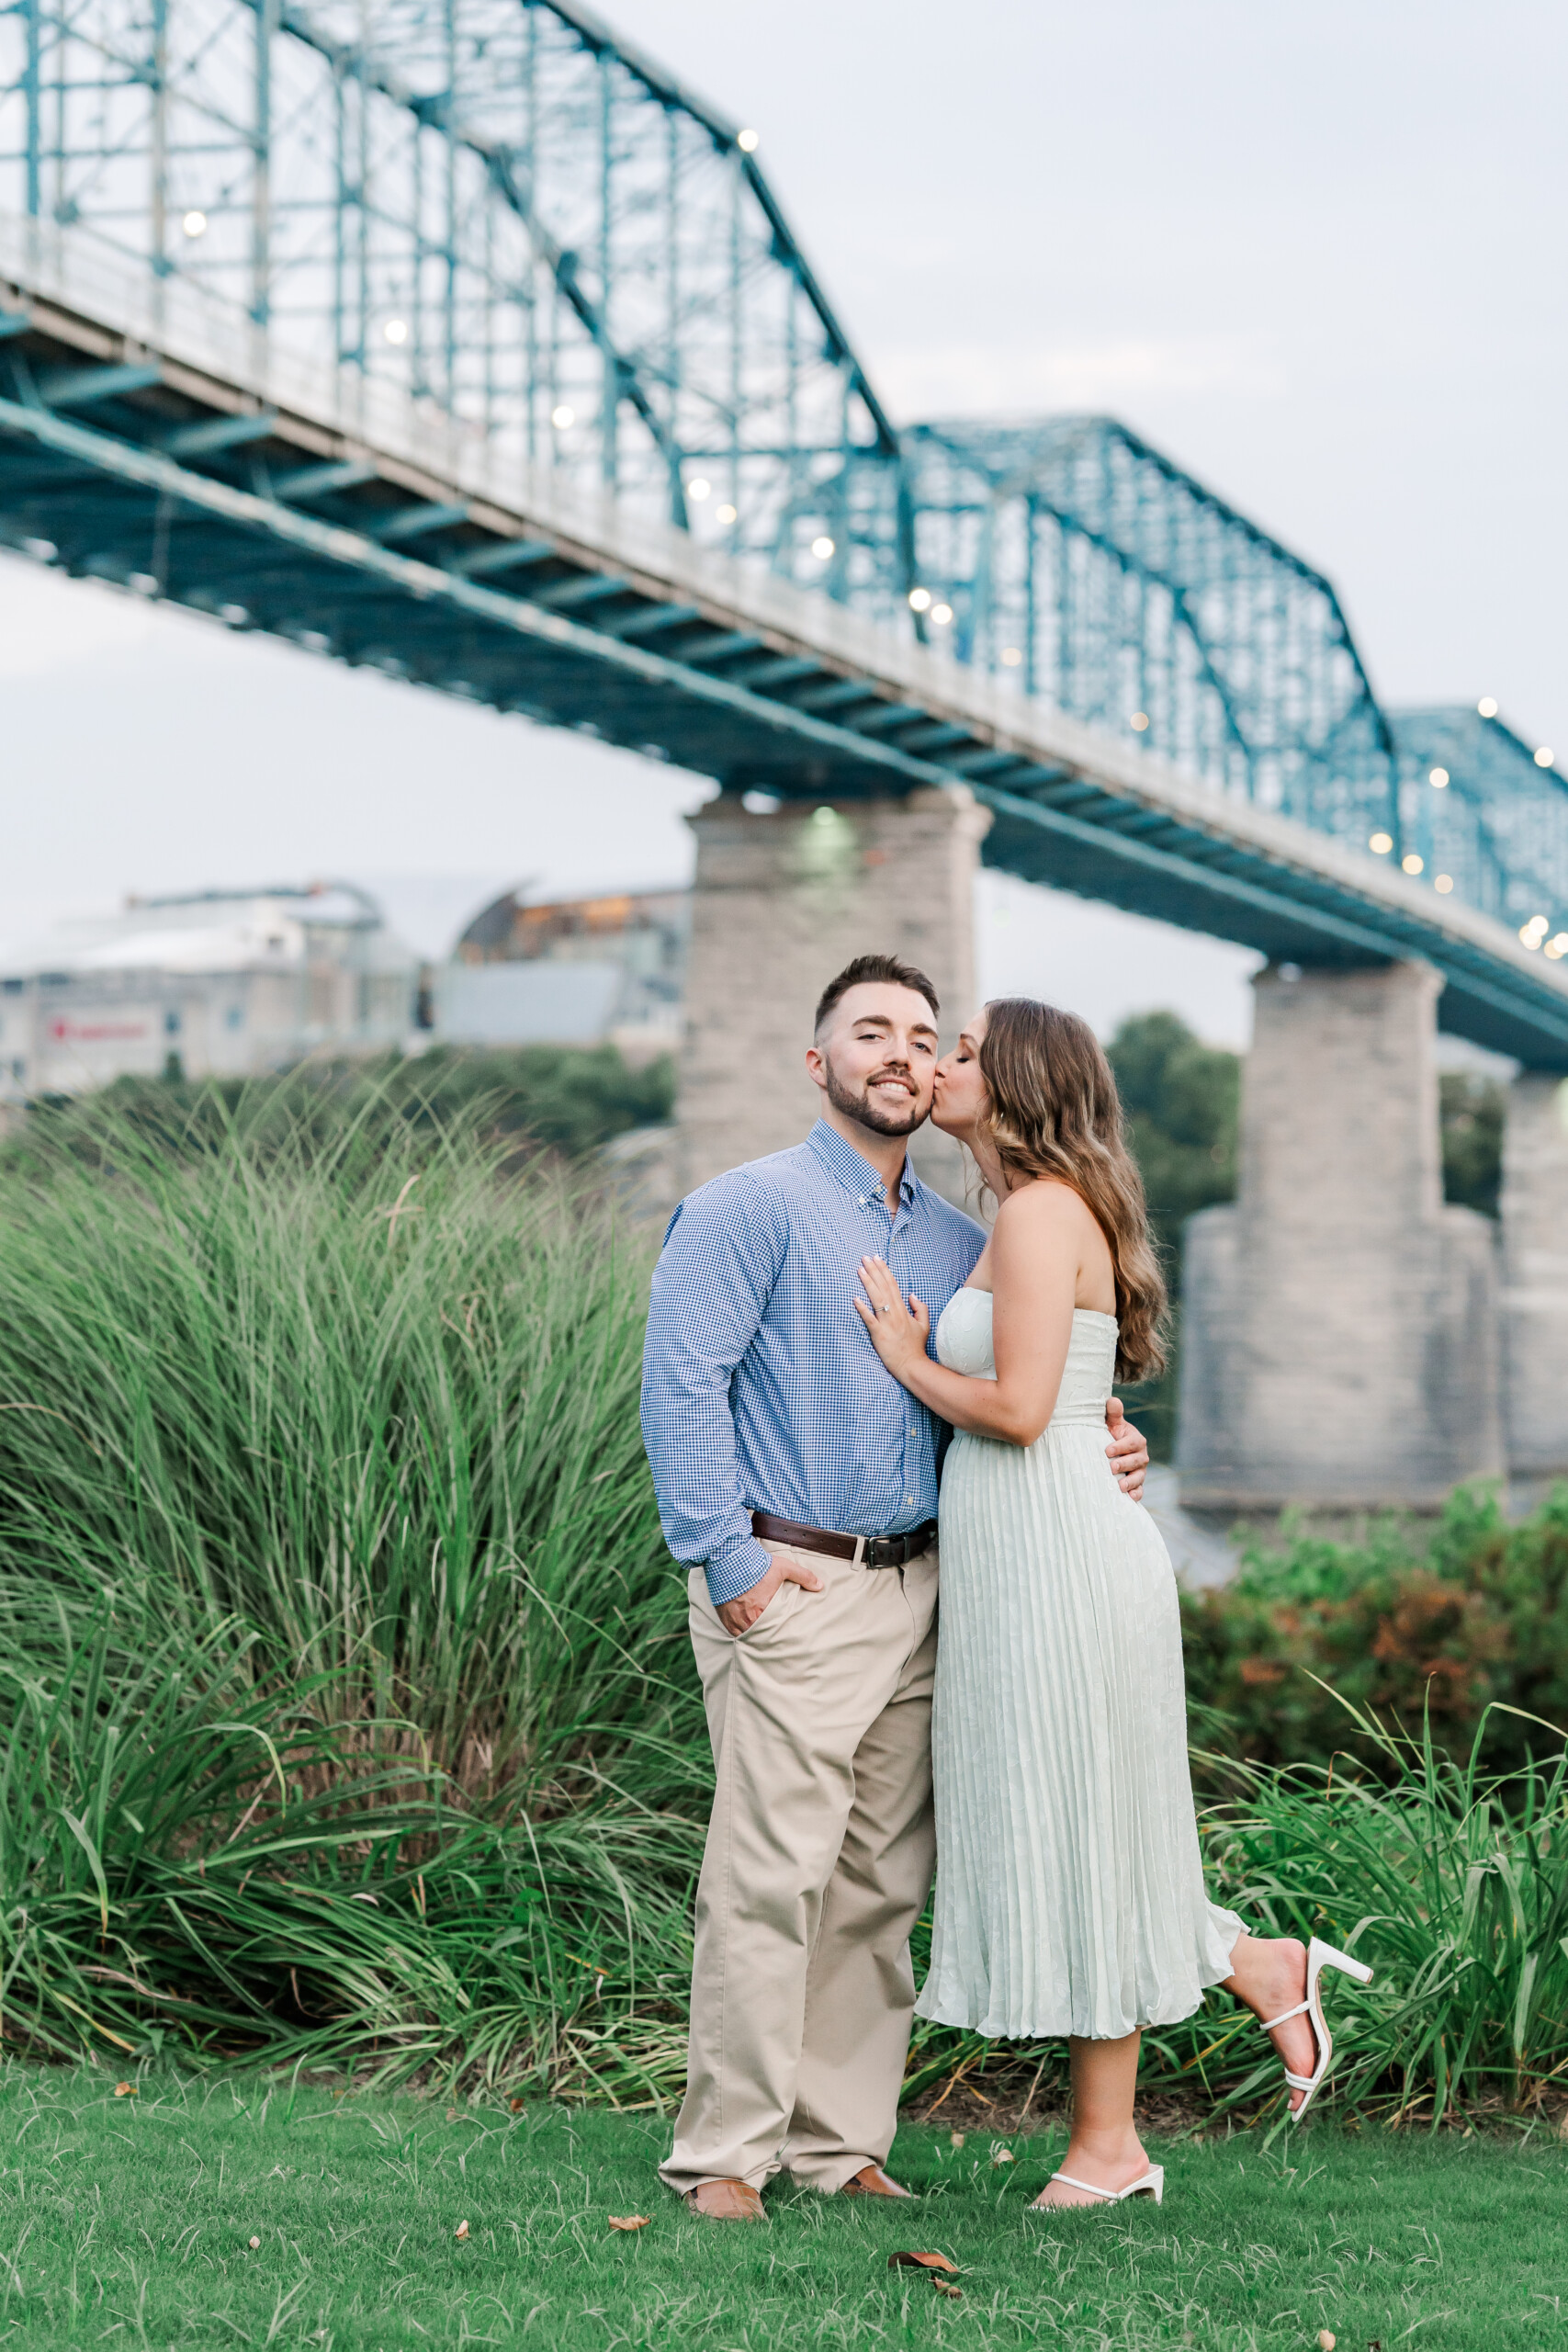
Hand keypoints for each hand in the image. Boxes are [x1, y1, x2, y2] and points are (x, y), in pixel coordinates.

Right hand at [715, 1550, 824, 1637]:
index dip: (779, 1633)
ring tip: (760, 1634)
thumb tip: (820, 1586)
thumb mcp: (783, 1568)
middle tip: (772, 1637)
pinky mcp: (725, 1618)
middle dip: (766, 1635)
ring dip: (753, 1634)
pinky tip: (745, 1628)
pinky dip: (740, 1630)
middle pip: (761, 1635)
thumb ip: (803, 1577)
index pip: (776, 1631)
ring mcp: (735, 1621)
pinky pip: (734, 1632)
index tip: (783, 1635)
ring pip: (747, 1635)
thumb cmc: (756, 1565)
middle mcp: (749, 1621)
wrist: (729, 1559)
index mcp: (765, 1612)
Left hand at [852, 1256, 930, 1376]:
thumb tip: (911, 1294)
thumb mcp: (924, 1325)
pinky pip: (869, 1319)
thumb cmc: (916, 1346)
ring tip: (859, 1270)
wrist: (912, 1365)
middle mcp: (895, 1313)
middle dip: (873, 1271)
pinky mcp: (878, 1334)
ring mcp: (886, 1323)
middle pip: (883, 1287)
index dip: (884, 1271)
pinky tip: (855, 1298)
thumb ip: (920, 1308)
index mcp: (904, 1310)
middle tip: (864, 1257)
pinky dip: (862, 1308)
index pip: (892, 1285)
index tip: (877, 1259)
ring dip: (868, 1283)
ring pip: (876, 1299)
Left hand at [1104, 1397, 1148, 1501]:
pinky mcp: (1137, 1483)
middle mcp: (1141, 1456)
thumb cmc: (1110, 1434)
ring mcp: (1140, 1471)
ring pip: (1139, 1477)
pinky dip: (1136, 1494)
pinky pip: (1140, 1490)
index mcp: (1136, 1440)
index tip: (1107, 1451)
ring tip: (1120, 1487)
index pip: (1132, 1443)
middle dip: (1125, 1464)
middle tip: (1111, 1468)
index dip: (1121, 1446)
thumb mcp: (1112, 1423)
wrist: (1109, 1449)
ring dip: (1131, 1482)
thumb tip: (1112, 1401)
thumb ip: (1113, 1413)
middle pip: (1136, 1461)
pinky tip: (1130, 1498)